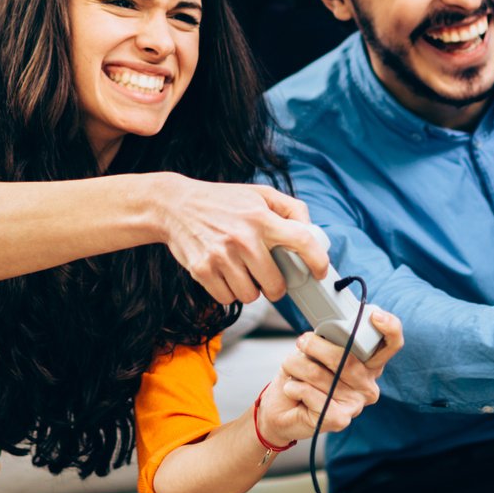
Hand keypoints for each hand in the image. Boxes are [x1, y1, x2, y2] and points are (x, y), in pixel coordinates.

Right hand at [152, 176, 326, 306]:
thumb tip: (310, 229)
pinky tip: (224, 275)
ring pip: (251, 296)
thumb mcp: (258, 194)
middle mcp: (243, 238)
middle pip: (276, 284)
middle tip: (268, 276)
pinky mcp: (202, 270)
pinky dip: (228, 292)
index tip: (320, 272)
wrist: (174, 205)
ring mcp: (221, 256)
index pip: (302, 240)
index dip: (317, 260)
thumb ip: (289, 208)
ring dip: (250, 289)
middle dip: (276, 285)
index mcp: (261, 217)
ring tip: (242, 272)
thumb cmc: (220, 201)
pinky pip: (227, 298)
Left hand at [256, 310, 404, 446]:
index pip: (391, 344)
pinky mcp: (339, 419)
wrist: (283, 411)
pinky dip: (294, 386)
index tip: (374, 316)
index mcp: (368, 364)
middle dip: (316, 346)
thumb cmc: (302, 377)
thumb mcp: (315, 351)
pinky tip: (292, 389)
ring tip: (292, 369)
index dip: (390, 328)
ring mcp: (356, 404)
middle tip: (302, 342)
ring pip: (320, 374)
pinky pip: (310, 393)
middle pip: (346, 358)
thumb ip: (327, 340)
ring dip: (296, 366)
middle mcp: (368, 385)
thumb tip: (322, 334)